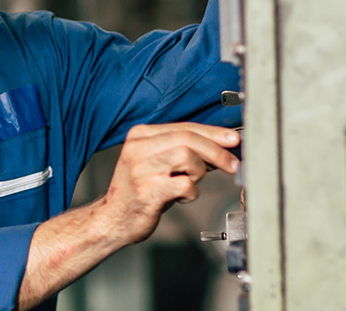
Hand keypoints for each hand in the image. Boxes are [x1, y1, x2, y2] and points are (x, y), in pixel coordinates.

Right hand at [96, 123, 239, 245]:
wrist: (113, 218)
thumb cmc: (140, 189)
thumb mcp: (154, 161)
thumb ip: (179, 148)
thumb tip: (219, 144)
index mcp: (139, 136)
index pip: (184, 127)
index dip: (213, 133)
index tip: (232, 140)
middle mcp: (137, 148)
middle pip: (188, 139)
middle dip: (217, 151)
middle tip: (232, 165)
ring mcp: (141, 170)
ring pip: (186, 156)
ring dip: (199, 172)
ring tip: (191, 182)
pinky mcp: (148, 191)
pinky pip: (185, 184)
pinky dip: (192, 192)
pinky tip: (182, 197)